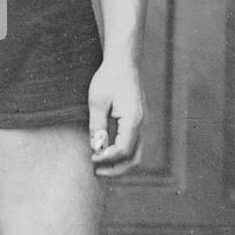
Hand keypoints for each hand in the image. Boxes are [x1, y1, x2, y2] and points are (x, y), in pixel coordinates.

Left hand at [88, 59, 143, 176]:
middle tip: (97, 172)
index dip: (107, 159)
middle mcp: (142, 124)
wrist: (123, 62)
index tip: (91, 159)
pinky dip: (122, 154)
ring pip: (137, 154)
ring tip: (101, 166)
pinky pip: (134, 144)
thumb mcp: (97, 102)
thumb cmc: (108, 78)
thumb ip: (97, 126)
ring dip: (120, 164)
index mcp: (133, 119)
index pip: (123, 150)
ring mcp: (143, 123)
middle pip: (134, 158)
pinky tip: (107, 153)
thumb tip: (96, 148)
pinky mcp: (138, 121)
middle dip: (116, 169)